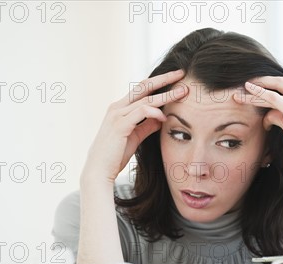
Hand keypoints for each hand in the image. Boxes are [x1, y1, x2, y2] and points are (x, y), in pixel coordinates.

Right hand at [81, 69, 187, 184]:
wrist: (99, 171)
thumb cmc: (115, 155)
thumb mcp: (135, 137)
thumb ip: (146, 126)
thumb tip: (161, 118)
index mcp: (120, 108)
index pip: (141, 89)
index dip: (159, 82)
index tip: (176, 79)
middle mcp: (117, 107)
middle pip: (143, 85)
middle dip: (164, 78)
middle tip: (181, 73)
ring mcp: (117, 115)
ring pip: (145, 98)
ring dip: (166, 95)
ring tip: (183, 92)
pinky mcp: (119, 125)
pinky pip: (141, 112)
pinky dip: (155, 112)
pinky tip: (165, 117)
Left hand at [233, 76, 282, 175]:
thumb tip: (268, 114)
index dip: (271, 84)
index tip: (255, 86)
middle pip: (282, 83)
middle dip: (261, 82)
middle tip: (245, 84)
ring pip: (274, 93)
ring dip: (254, 93)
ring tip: (238, 95)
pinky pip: (273, 100)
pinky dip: (259, 98)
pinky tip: (247, 98)